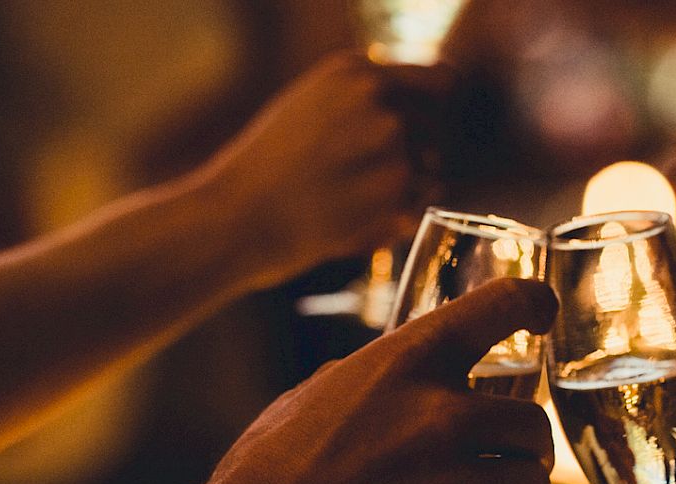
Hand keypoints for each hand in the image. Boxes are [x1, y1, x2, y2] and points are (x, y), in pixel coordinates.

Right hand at [191, 279, 557, 483]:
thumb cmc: (273, 458)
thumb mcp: (324, 389)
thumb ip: (380, 377)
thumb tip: (411, 381)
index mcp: (409, 358)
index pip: (503, 303)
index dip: (533, 302)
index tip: (541, 313)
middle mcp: (442, 411)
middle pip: (532, 421)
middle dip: (523, 442)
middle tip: (510, 450)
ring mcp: (451, 475)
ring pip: (531, 479)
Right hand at [194, 52, 448, 282]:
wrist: (236, 218)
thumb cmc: (266, 167)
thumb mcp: (310, 105)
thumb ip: (365, 99)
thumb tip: (417, 110)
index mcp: (357, 71)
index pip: (439, 80)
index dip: (431, 109)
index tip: (412, 130)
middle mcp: (379, 100)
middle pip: (435, 128)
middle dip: (413, 152)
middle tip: (360, 177)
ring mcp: (391, 145)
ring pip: (431, 167)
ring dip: (407, 187)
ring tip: (352, 198)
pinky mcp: (396, 192)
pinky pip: (422, 204)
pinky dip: (398, 217)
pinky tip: (355, 217)